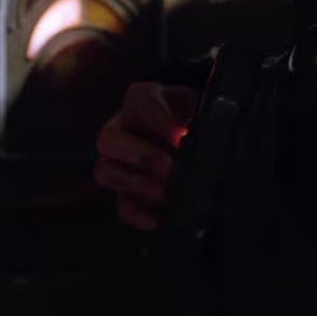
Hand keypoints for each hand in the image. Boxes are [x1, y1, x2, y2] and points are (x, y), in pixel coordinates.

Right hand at [94, 81, 200, 230]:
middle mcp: (121, 127)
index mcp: (141, 98)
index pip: (141, 102)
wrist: (198, 134)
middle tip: (168, 166)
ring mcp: (118, 161)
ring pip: (104, 172)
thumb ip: (202, 116)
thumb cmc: (196, 116)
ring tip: (166, 191)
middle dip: (140, 154)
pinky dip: (136, 214)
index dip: (161, 121)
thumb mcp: (200, 106)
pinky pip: (119, 205)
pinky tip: (157, 218)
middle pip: (107, 139)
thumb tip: (211, 134)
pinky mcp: (125, 191)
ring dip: (136, 184)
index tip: (182, 136)